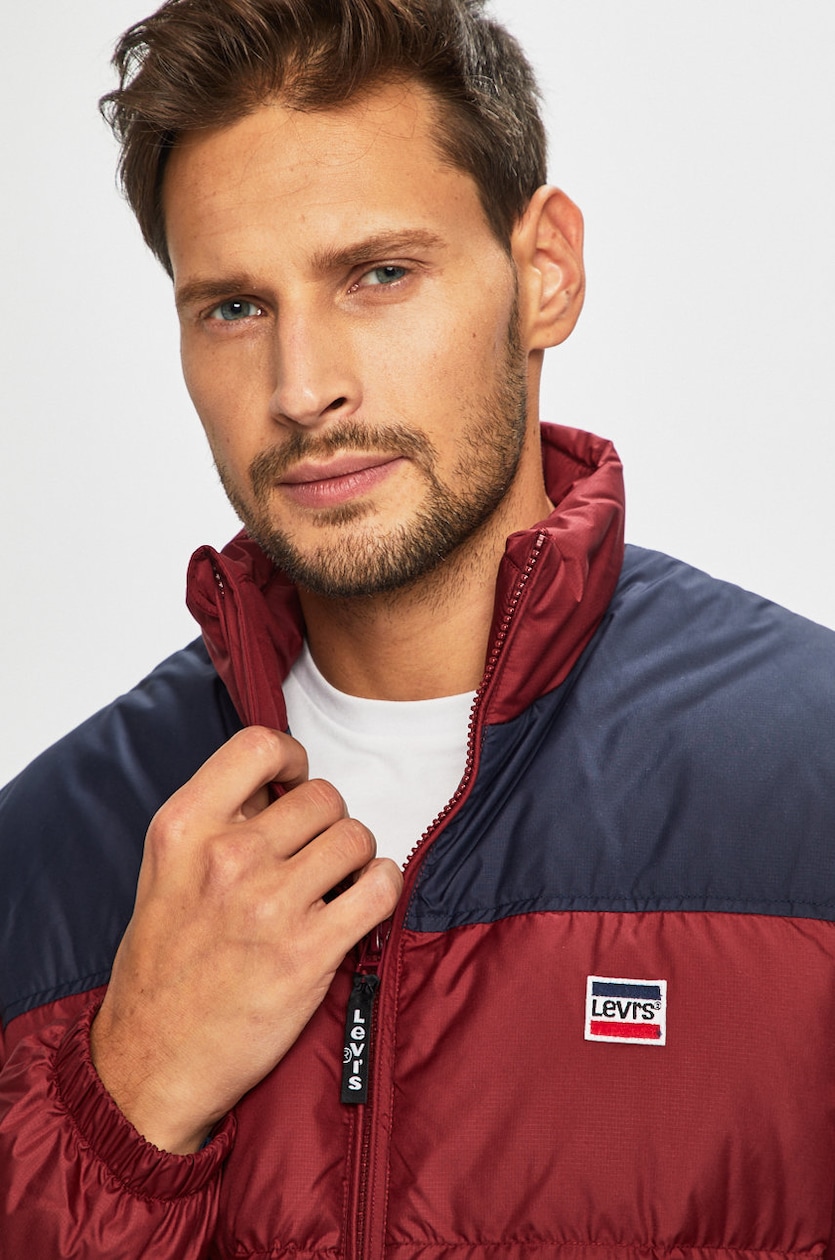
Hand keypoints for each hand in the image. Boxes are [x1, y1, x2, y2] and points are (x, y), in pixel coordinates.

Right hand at [90, 726, 401, 1152]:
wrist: (152, 1062)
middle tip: (315, 856)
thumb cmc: (164, 966)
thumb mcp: (165, 873)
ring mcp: (269, 903)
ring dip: (356, 858)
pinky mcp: (309, 951)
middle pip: (322, 796)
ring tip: (335, 885)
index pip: (258, 746)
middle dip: (328, 822)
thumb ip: (218, 822)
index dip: (291, 758)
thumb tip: (280, 785)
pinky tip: (364, 901)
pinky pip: (380, 887)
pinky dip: (382, 889)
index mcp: (183, 828)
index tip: (296, 782)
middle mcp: (227, 857)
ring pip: (355, 837)